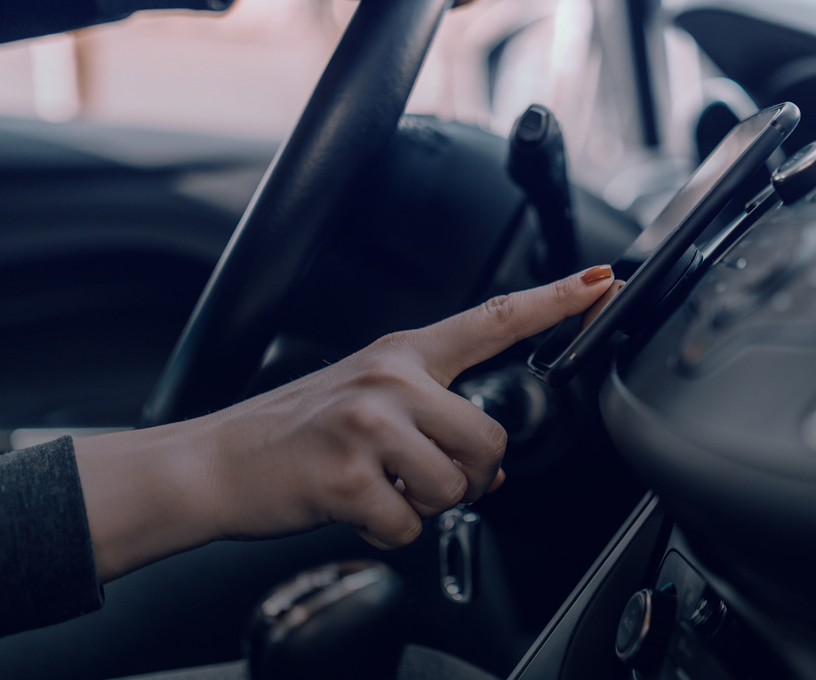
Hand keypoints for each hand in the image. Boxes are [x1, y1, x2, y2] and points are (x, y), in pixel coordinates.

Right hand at [77, 266, 614, 580]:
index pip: (493, 319)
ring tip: (382, 491)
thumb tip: (492, 469)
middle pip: (489, 438)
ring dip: (428, 508)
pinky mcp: (347, 475)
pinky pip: (409, 527)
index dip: (554, 301)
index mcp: (402, 354)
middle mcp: (390, 379)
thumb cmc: (293, 434)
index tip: (602, 282)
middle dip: (471, 477)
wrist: (214, 463)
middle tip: (426, 482)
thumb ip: (430, 417)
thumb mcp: (365, 402)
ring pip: (456, 487)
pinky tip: (355, 510)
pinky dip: (387, 534)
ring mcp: (368, 424)